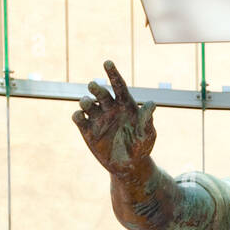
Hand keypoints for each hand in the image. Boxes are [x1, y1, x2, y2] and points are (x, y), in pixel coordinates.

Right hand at [73, 59, 155, 176]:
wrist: (129, 167)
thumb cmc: (141, 148)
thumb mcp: (147, 135)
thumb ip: (147, 121)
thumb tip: (152, 104)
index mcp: (124, 104)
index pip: (118, 85)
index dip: (113, 73)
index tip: (107, 63)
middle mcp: (109, 108)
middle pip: (101, 93)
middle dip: (96, 88)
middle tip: (94, 86)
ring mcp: (97, 118)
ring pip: (87, 103)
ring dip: (85, 101)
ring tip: (86, 103)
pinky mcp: (87, 131)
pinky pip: (79, 119)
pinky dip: (77, 116)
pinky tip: (80, 116)